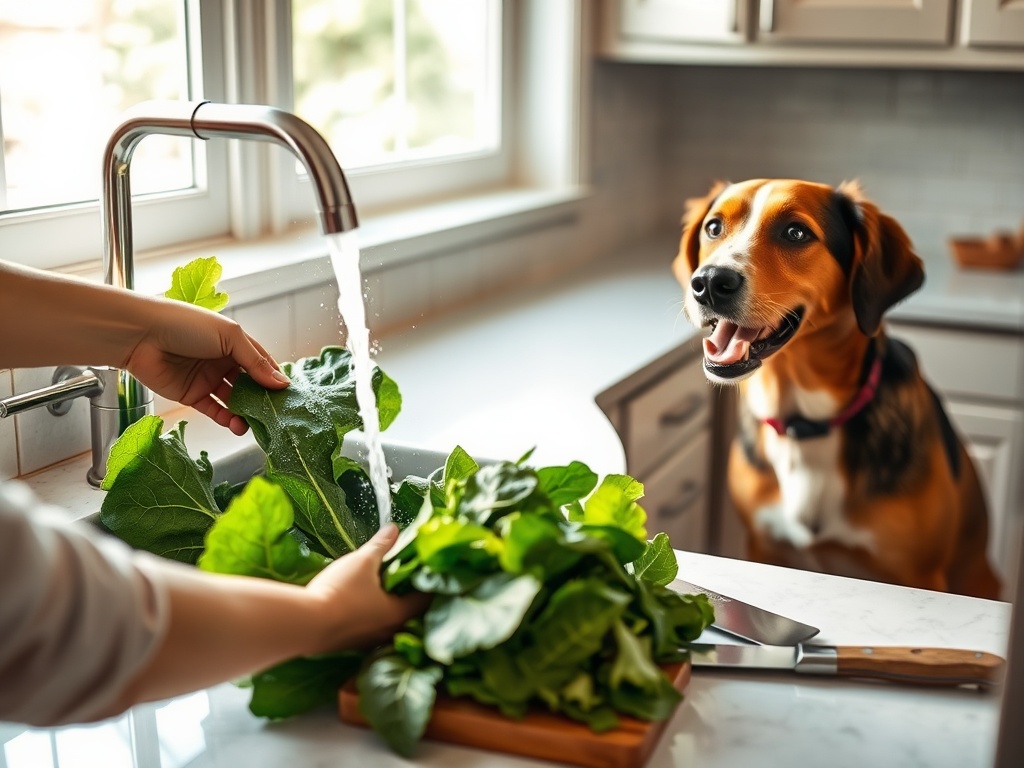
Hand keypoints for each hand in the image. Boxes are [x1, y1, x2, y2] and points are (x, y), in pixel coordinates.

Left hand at [124, 297, 289, 434]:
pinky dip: (226, 419)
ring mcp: (208, 378)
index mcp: (235, 343)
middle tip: (274, 415)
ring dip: (245, 412)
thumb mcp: (229, 337)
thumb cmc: (185, 324)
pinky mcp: (192, 395)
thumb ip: (255, 362)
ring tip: (254, 424)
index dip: (274, 378)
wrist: (140, 335)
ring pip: (234, 400)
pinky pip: (214, 410)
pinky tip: (236, 425)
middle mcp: (223, 361)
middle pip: (249, 384)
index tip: (287, 395)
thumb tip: (281, 383)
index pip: (262, 363)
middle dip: (262, 399)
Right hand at [305, 524, 429, 651]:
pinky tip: (364, 607)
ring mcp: (370, 642)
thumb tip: (395, 528)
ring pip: (389, 624)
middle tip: (411, 579)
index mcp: (399, 613)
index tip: (431, 571)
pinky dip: (373, 619)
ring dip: (391, 610)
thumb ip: (381, 546)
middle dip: (411, 597)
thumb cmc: (341, 592)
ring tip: (388, 591)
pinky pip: (371, 631)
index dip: (431, 584)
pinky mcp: (352, 646)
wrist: (306, 624)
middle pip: (410, 614)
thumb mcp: (362, 562)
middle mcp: (389, 632)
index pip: (427, 600)